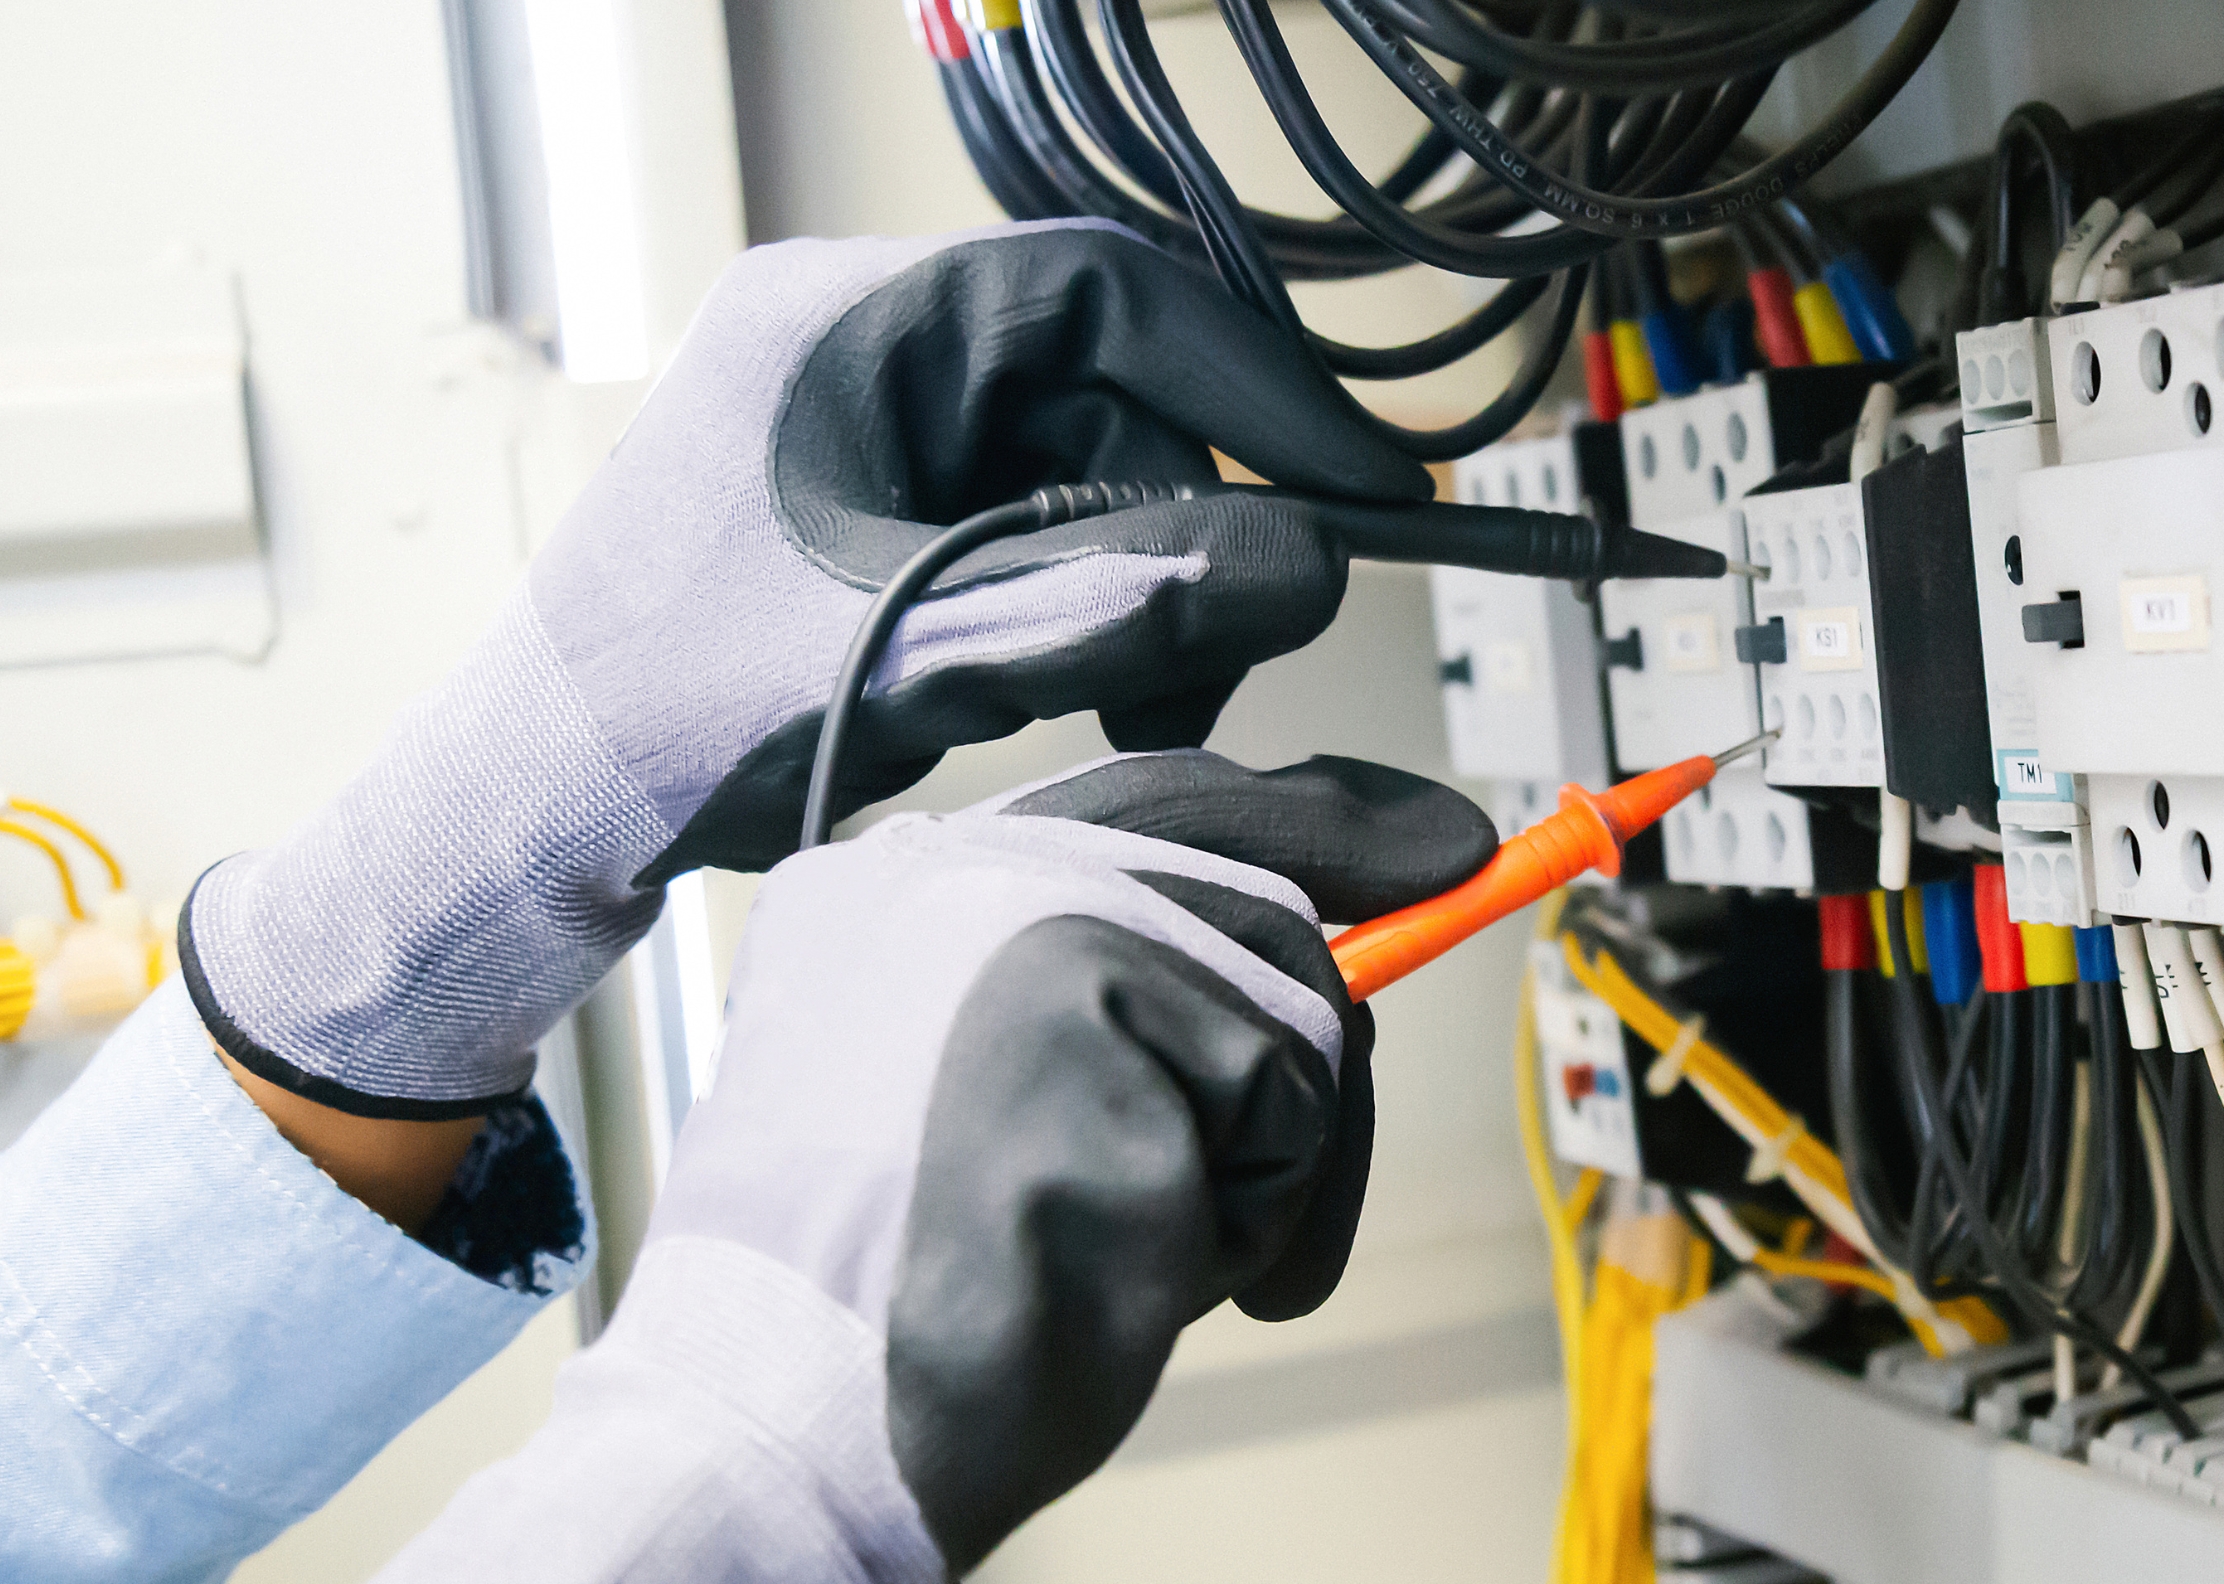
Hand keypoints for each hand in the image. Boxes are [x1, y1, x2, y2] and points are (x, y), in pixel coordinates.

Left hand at [185, 223, 1421, 1117]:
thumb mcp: (916, 659)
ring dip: (1138, 587)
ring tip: (1126, 712)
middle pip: (1111, 391)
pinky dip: (1082, 606)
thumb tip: (1308, 569)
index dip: (1255, 382)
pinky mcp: (878, 496)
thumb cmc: (663, 719)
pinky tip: (1058, 691)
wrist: (532, 815)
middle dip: (1188, 530)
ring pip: (1090, 467)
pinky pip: (1038, 520)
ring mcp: (869, 418)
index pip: (1109, 291)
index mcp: (845, 318)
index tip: (1361, 485)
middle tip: (1218, 666)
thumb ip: (1116, 608)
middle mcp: (861, 340)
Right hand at [378, 750, 1492, 1579]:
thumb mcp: (988, 1108)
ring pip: (1295, 1009)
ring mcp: (1020, 925)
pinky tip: (1132, 1265)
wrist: (786, 1424)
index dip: (1319, 821)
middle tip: (1298, 1137)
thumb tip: (1335, 960)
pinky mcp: (1090, 1008)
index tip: (1437, 844)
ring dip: (1265, 1167)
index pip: (1154, 799)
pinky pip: (1290, 1105)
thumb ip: (1117, 1005)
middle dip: (1329, 1026)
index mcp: (897, 889)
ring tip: (1130, 1246)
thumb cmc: (895, 1306)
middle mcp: (951, 868)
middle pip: (1258, 894)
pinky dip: (1258, 1215)